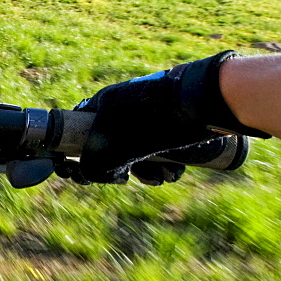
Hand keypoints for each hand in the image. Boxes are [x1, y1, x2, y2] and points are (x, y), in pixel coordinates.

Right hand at [62, 52, 264, 183]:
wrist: (200, 104)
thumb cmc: (149, 123)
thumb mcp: (110, 151)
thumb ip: (94, 168)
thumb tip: (99, 176)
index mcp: (104, 103)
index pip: (79, 128)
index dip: (80, 153)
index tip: (86, 172)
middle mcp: (125, 105)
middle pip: (112, 145)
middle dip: (121, 168)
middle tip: (127, 177)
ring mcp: (151, 113)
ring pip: (141, 149)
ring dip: (148, 170)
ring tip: (161, 177)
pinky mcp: (174, 121)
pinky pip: (164, 147)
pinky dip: (167, 163)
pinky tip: (173, 172)